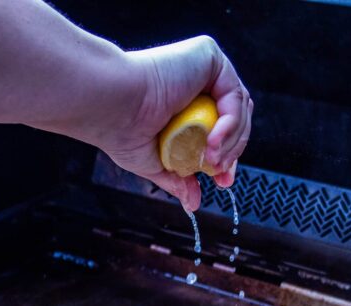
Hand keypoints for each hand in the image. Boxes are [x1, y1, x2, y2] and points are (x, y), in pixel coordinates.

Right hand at [101, 36, 252, 210]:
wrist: (110, 107)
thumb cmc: (120, 130)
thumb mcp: (158, 162)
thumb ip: (179, 178)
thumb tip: (193, 203)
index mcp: (186, 104)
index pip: (222, 130)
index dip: (228, 157)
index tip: (222, 181)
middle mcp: (197, 83)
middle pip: (237, 119)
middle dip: (233, 152)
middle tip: (218, 173)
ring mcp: (204, 68)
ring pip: (241, 110)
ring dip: (231, 143)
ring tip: (210, 160)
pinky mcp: (208, 56)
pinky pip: (235, 96)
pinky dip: (230, 124)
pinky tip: (212, 141)